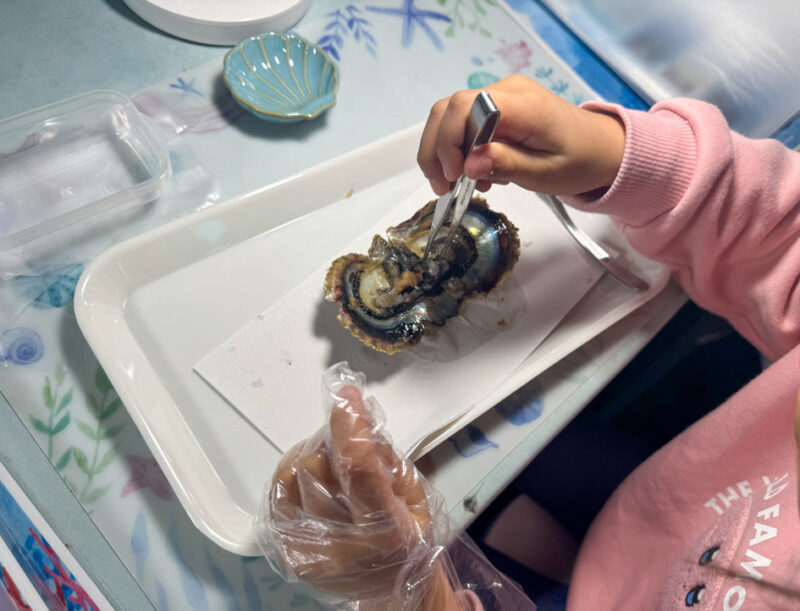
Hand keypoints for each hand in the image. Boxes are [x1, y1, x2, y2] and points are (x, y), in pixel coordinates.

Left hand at [266, 385, 458, 608]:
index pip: (357, 467)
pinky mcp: (286, 554)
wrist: (392, 593)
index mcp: (384, 531)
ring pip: (291, 474)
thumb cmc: (411, 542)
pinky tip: (313, 479)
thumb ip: (386, 457)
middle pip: (317, 465)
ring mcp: (306, 552)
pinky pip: (276, 493)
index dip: (349, 424)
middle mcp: (339, 546)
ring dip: (311, 455)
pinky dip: (294, 476)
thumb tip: (357, 416)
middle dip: (332, 440)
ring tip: (333, 463)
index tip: (347, 393)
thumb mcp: (415, 495)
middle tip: (349, 440)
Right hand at [418, 75, 625, 196]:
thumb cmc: (580, 162)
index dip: (449, 141)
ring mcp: (502, 95)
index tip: (454, 176)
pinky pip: (465, 121)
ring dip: (444, 151)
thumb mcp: (544, 174)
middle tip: (443, 186)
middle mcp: (507, 91)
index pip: (464, 107)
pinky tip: (474, 172)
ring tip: (457, 183)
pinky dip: (458, 149)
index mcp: (522, 105)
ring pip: (450, 115)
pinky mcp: (499, 106)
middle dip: (436, 149)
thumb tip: (469, 163)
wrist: (603, 149)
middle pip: (449, 109)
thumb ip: (506, 164)